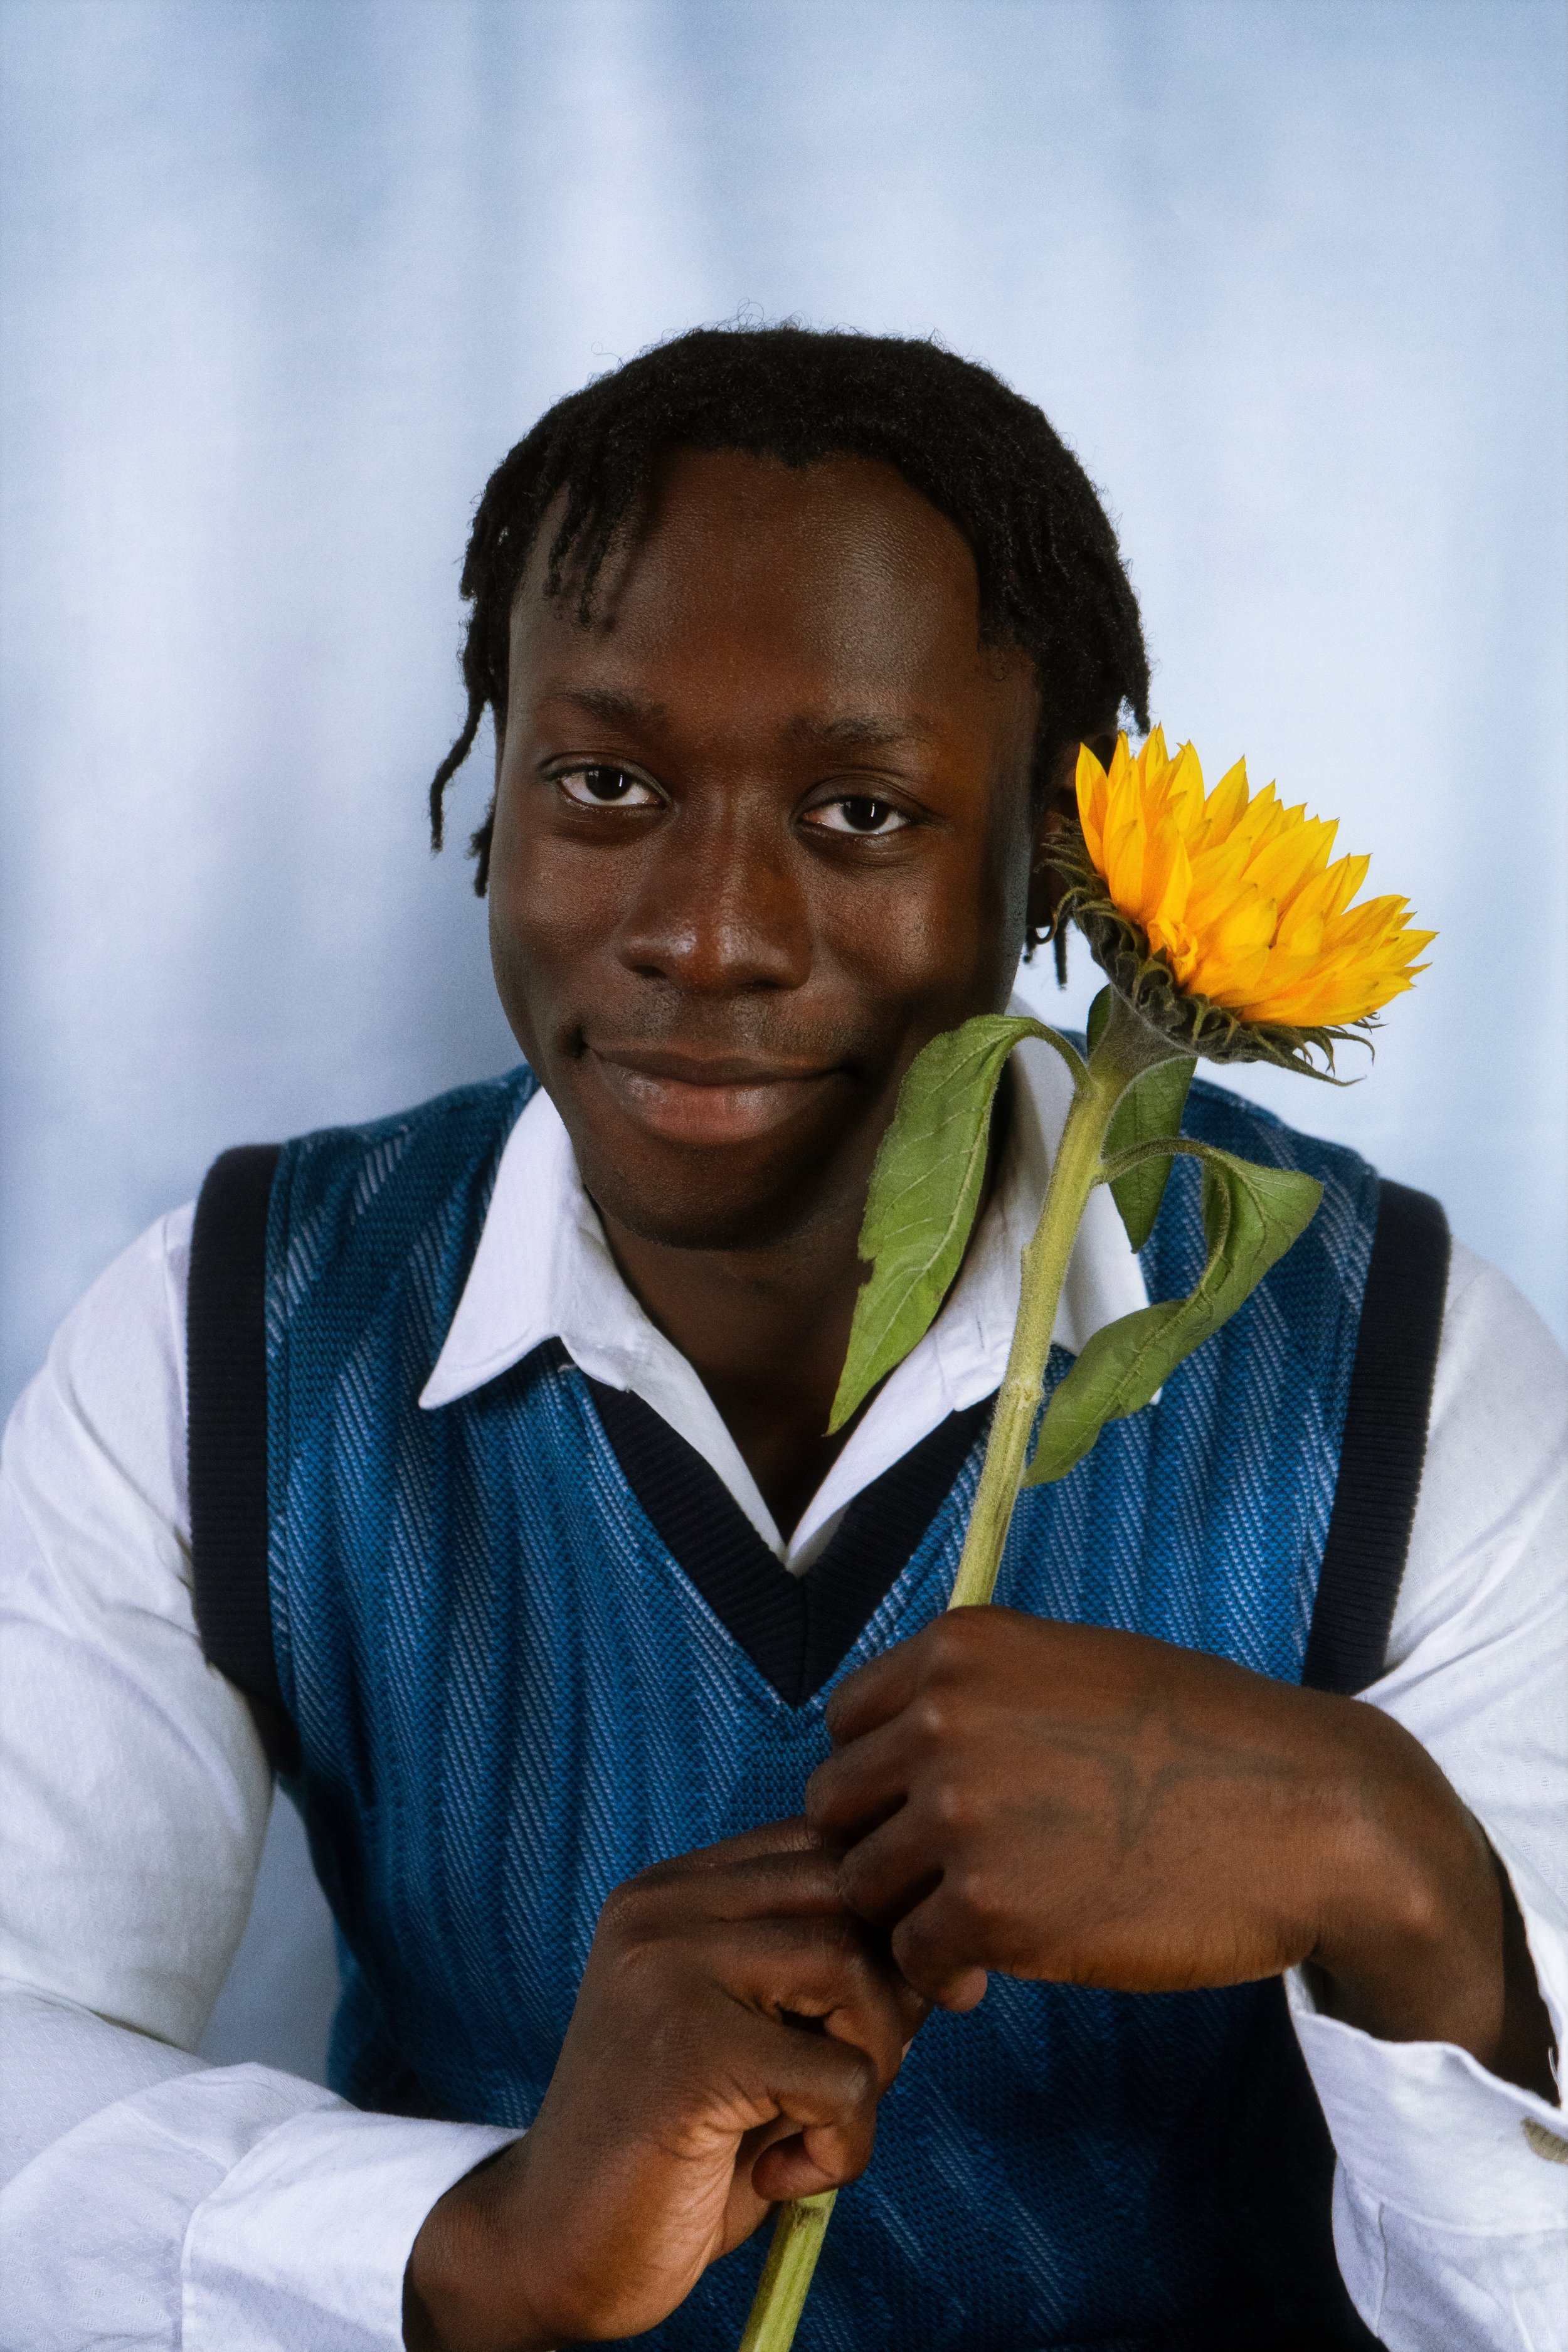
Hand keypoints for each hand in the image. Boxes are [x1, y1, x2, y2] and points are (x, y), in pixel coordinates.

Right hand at [403, 1819, 925, 2351]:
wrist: (556, 2251)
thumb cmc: (679, 2150)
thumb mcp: (759, 2038)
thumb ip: (830, 1979)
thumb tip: (948, 1956)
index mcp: (676, 1890)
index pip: (827, 1845)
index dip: (889, 1924)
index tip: (907, 2006)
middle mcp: (663, 1908)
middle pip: (850, 1890)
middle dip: (894, 1989)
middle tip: (864, 2079)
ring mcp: (666, 1969)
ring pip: (851, 1967)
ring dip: (873, 2065)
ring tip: (817, 2129)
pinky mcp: (687, 2051)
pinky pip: (839, 2076)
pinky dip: (844, 2145)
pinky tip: (782, 2178)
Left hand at [805, 1609, 1517, 2061]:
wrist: (1309, 1816)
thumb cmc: (1204, 1742)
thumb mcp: (1075, 1670)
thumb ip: (982, 1699)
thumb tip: (903, 1750)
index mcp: (961, 1649)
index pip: (847, 1722)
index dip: (879, 1779)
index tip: (923, 1815)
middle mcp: (942, 1719)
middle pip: (834, 1806)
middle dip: (879, 1849)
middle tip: (939, 1885)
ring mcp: (960, 1815)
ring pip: (860, 1887)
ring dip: (907, 1917)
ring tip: (973, 1931)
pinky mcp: (990, 1910)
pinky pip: (912, 1954)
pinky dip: (943, 1972)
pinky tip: (995, 1969)